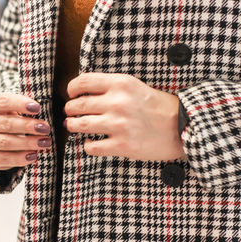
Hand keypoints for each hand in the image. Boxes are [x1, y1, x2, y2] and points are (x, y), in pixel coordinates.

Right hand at [0, 93, 51, 169]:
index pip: (3, 101)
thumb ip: (23, 107)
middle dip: (28, 126)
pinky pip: (5, 159)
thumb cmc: (9, 118)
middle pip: (6, 123)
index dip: (20, 104)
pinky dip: (21, 158)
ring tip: (44, 142)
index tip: (38, 108)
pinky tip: (34, 155)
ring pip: (5, 142)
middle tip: (45, 128)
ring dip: (28, 143)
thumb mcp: (12, 108)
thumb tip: (39, 110)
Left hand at [64, 73, 184, 160]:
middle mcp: (118, 103)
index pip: (83, 82)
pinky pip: (91, 147)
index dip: (71, 89)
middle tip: (71, 113)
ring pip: (79, 125)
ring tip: (74, 126)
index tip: (71, 94)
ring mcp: (119, 125)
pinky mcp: (122, 145)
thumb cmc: (157, 106)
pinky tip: (91, 143)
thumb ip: (111, 87)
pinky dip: (87, 145)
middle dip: (70, 110)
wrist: (183, 126)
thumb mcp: (135, 86)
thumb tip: (82, 92)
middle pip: (77, 105)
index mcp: (121, 84)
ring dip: (72, 126)